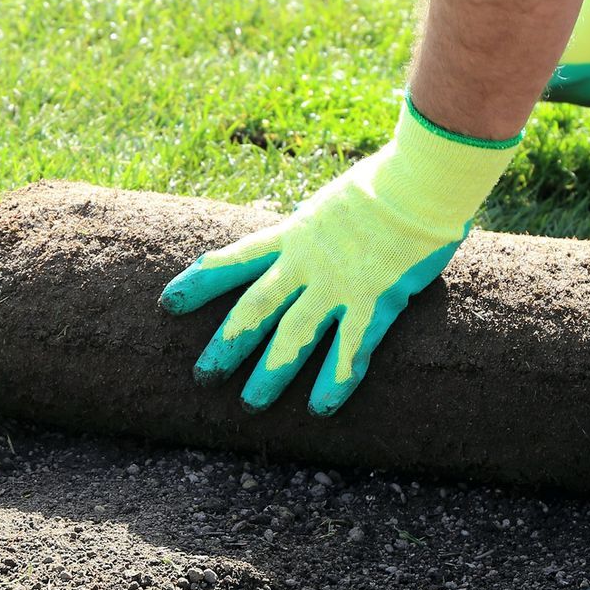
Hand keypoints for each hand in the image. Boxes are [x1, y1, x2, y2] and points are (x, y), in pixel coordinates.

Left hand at [159, 99, 518, 413]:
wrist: (420, 180)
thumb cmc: (390, 181)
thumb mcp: (337, 199)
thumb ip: (320, 222)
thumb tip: (311, 226)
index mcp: (295, 234)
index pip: (235, 260)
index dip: (201, 282)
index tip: (169, 303)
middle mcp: (307, 263)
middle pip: (254, 309)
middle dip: (226, 345)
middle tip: (202, 377)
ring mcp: (338, 285)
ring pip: (292, 337)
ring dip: (269, 373)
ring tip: (250, 405)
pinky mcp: (375, 302)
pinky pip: (349, 350)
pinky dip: (334, 381)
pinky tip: (321, 409)